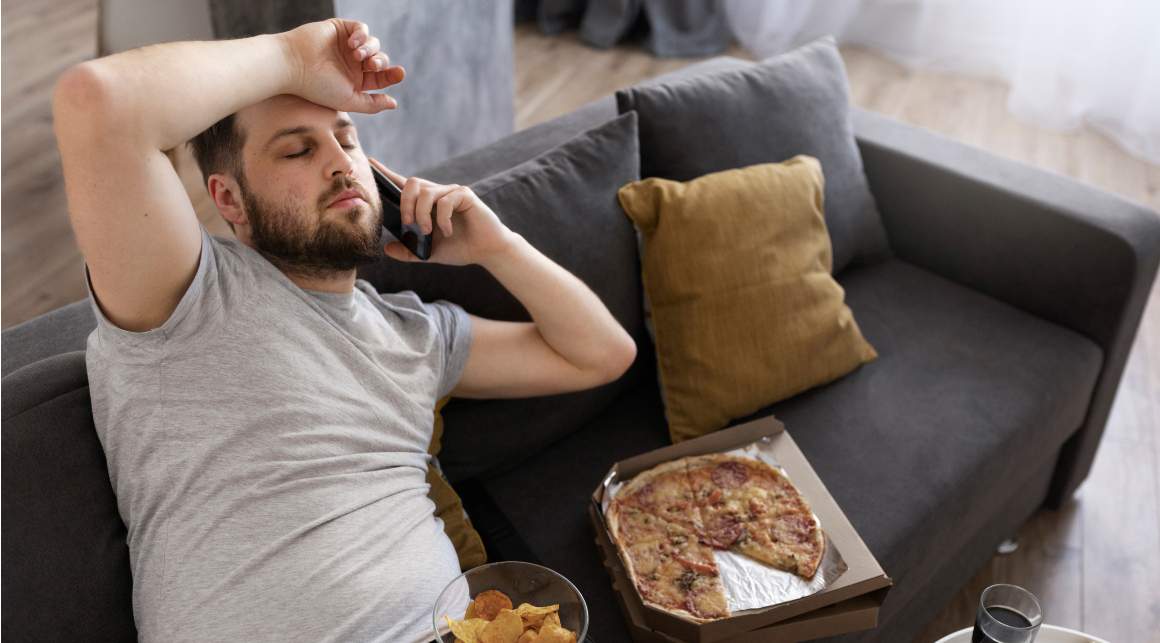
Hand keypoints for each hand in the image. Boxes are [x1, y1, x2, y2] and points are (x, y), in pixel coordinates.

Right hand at [281, 19, 404, 113]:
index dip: (392, 75)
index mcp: (355, 81)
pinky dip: (362, 34)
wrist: (293, 66)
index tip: (399, 73)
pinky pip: (361, 28)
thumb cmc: (317, 87)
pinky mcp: (340, 29)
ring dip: (370, 49)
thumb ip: (372, 104)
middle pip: (379, 60)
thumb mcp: (348, 101)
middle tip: (372, 65)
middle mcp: (352, 63)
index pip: (380, 77)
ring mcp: (346, 45)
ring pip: (373, 43)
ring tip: (357, 55)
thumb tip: (394, 104)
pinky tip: (352, 44)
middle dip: (381, 62)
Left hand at [370, 158, 517, 266]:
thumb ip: (409, 251)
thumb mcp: (429, 254)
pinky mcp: (465, 195)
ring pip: (426, 192)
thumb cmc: (460, 248)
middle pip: (412, 183)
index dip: (387, 173)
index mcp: (426, 204)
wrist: (486, 251)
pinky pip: (446, 200)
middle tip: (408, 223)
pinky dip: (442, 218)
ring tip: (427, 231)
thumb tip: (387, 249)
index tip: (371, 163)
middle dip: (405, 203)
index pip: (404, 184)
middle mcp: (438, 193)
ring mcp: (451, 192)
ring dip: (422, 214)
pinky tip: (448, 232)